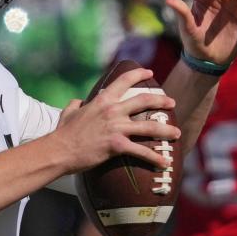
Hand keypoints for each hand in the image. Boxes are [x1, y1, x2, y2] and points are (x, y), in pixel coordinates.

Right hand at [52, 68, 178, 173]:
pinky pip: (142, 151)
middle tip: (172, 103)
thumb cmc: (63, 133)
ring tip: (177, 133)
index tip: (150, 73)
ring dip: (166, 130)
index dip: (139, 75)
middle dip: (162, 101)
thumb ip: (76, 104)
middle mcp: (112, 110)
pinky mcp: (118, 145)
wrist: (60, 150)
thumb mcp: (68, 112)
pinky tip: (164, 163)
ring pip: (150, 126)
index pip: (124, 81)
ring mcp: (116, 128)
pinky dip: (155, 158)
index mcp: (102, 100)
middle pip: (144, 100)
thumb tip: (78, 101)